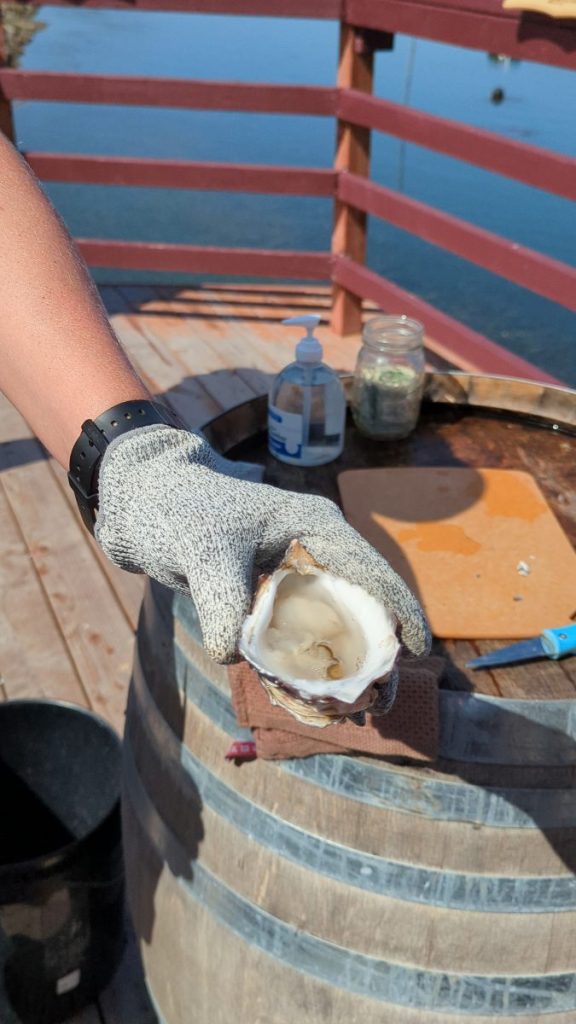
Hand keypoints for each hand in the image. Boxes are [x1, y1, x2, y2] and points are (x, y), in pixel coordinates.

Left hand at [95, 426, 429, 664]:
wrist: (145, 500)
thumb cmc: (183, 510)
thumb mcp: (205, 555)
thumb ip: (223, 603)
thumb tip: (235, 656)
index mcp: (316, 525)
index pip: (371, 570)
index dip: (400, 609)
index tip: (421, 648)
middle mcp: (314, 544)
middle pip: (360, 597)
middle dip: (374, 639)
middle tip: (381, 685)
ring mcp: (294, 565)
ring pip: (330, 614)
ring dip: (338, 650)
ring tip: (351, 690)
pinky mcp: (271, 585)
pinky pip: (300, 622)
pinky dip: (304, 650)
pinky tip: (303, 677)